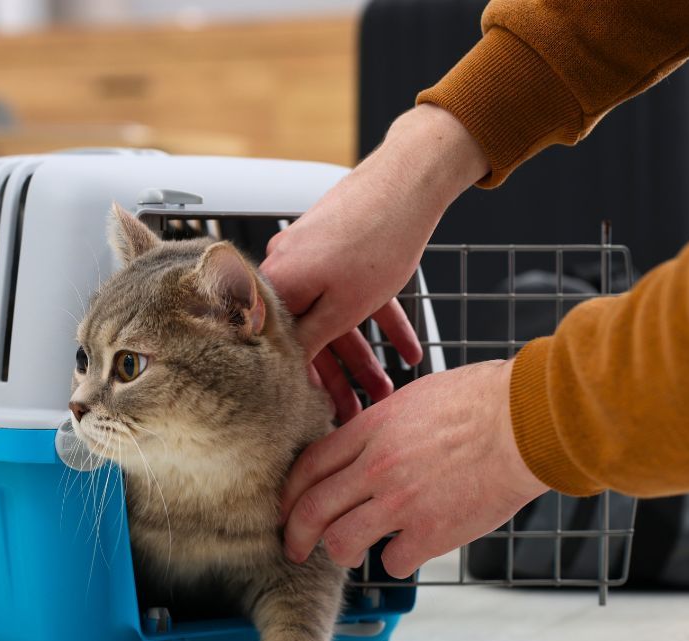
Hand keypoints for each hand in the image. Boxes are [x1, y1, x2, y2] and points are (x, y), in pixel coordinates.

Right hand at [261, 105, 487, 420]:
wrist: (409, 179)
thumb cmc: (378, 235)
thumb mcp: (344, 307)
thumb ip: (313, 341)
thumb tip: (287, 371)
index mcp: (279, 286)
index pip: (281, 348)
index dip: (302, 385)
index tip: (318, 412)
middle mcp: (288, 270)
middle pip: (312, 336)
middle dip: (340, 378)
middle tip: (355, 411)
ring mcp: (314, 257)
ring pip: (337, 319)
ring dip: (365, 357)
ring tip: (386, 389)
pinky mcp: (339, 249)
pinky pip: (356, 296)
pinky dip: (379, 321)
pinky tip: (406, 350)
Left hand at [280, 359, 548, 578]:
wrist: (527, 421)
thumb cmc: (483, 400)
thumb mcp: (416, 397)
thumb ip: (381, 426)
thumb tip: (362, 445)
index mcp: (371, 429)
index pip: (308, 467)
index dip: (289, 494)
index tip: (286, 510)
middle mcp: (376, 467)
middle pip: (312, 510)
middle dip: (295, 536)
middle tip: (294, 549)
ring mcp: (402, 502)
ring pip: (342, 543)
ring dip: (342, 553)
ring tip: (353, 552)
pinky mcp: (432, 532)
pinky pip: (393, 562)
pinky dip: (398, 561)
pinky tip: (410, 550)